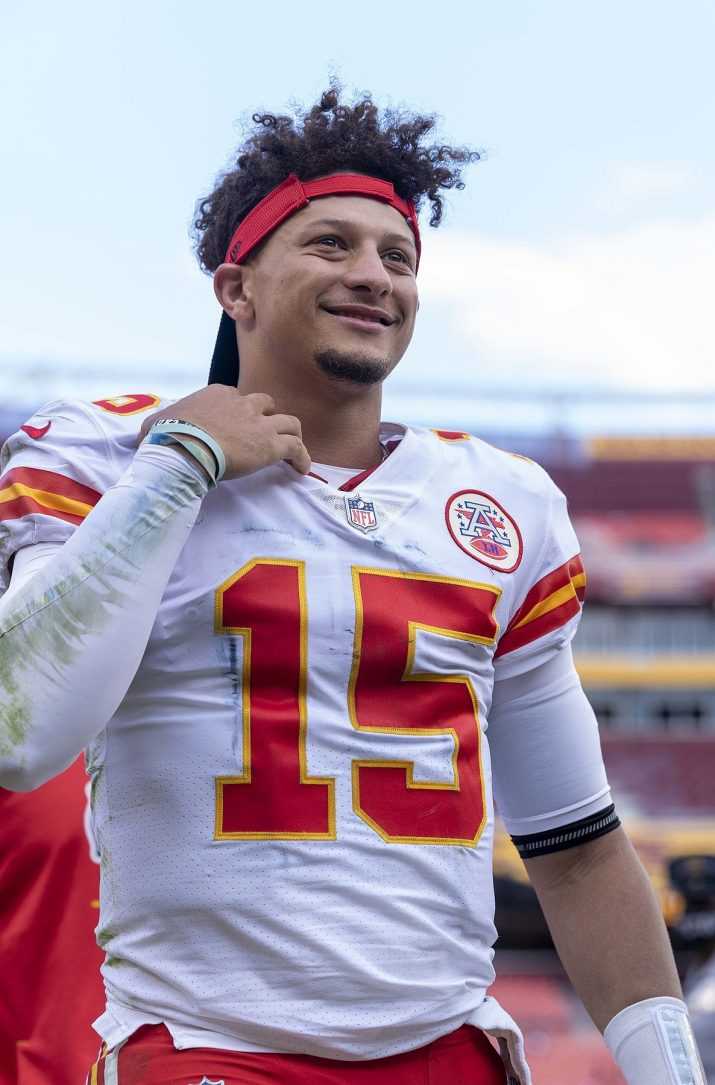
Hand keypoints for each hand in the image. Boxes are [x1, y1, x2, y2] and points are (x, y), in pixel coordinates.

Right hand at [138, 386, 310, 480]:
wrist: (186, 448)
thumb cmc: (168, 436)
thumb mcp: (155, 424)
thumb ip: (155, 427)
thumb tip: (142, 437)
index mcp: (217, 394)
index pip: (235, 398)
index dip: (238, 413)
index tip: (236, 429)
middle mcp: (242, 403)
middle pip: (265, 404)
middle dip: (267, 417)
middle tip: (265, 434)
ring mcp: (259, 423)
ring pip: (289, 422)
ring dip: (292, 434)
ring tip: (293, 449)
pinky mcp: (271, 444)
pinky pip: (296, 447)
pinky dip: (302, 457)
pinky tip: (302, 469)